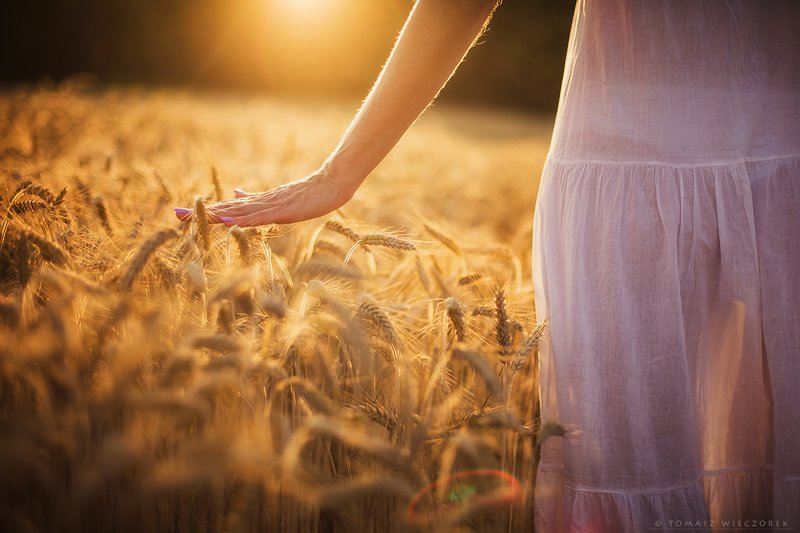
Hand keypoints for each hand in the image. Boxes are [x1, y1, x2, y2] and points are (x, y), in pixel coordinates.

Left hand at [174, 171, 355, 226]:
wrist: (332, 185)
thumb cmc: (311, 195)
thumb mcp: (281, 200)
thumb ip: (258, 200)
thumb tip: (236, 195)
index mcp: (260, 203)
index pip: (228, 208)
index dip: (206, 211)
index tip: (183, 212)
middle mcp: (262, 203)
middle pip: (227, 209)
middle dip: (202, 212)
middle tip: (177, 213)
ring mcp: (272, 206)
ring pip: (239, 212)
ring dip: (217, 215)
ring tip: (195, 216)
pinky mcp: (283, 210)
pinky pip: (260, 217)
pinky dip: (243, 220)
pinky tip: (229, 222)